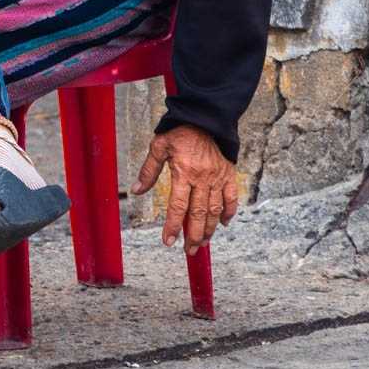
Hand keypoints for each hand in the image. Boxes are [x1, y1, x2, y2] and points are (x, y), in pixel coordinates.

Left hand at [132, 124, 237, 255]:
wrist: (206, 118)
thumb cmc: (180, 132)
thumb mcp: (159, 146)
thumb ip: (148, 170)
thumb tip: (136, 191)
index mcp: (184, 172)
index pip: (178, 206)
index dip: (173, 226)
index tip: (168, 241)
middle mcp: (203, 178)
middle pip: (198, 214)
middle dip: (192, 235)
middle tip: (188, 251)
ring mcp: (218, 178)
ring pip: (215, 210)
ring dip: (208, 229)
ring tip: (201, 243)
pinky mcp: (229, 174)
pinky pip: (231, 197)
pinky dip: (228, 212)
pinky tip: (223, 224)